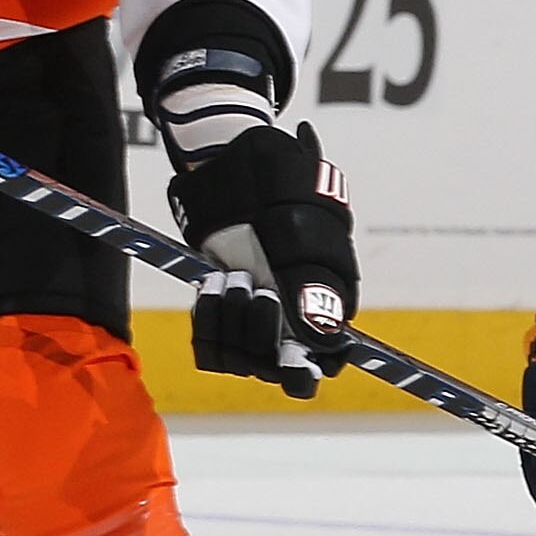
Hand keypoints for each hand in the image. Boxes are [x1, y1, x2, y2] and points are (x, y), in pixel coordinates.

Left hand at [170, 123, 358, 399]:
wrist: (226, 164)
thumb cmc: (275, 182)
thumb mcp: (298, 220)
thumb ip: (313, 276)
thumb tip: (324, 334)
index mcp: (329, 299)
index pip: (329, 362)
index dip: (308, 365)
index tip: (290, 351)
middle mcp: (294, 319)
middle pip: (280, 370)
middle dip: (260, 329)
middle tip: (249, 282)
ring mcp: (256, 320)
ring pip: (243, 361)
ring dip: (230, 320)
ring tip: (227, 276)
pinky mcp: (222, 317)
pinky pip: (211, 350)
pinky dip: (206, 323)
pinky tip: (210, 286)